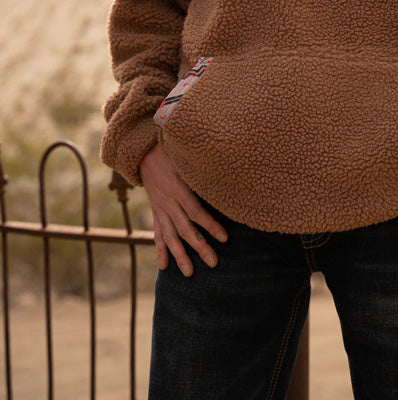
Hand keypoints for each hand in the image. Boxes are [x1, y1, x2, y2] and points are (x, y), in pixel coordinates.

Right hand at [139, 143, 227, 275]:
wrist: (144, 152)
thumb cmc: (171, 152)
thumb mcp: (185, 158)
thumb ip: (200, 171)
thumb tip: (224, 177)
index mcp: (177, 188)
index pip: (196, 211)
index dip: (210, 225)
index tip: (224, 238)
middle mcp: (167, 201)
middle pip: (185, 228)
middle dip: (199, 247)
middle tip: (213, 263)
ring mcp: (159, 208)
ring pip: (170, 236)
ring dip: (180, 255)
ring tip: (189, 273)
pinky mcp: (155, 211)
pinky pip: (157, 232)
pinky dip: (160, 249)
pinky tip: (164, 265)